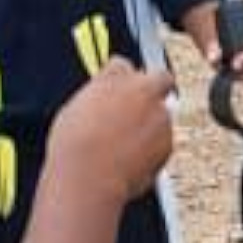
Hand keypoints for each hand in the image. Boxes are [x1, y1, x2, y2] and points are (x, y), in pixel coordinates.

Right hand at [44, 62, 178, 202]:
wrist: (88, 177)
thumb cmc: (74, 146)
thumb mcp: (75, 109)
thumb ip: (97, 97)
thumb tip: (102, 100)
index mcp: (115, 77)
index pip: (123, 65)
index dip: (120, 79)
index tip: (116, 91)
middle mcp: (143, 90)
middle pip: (159, 78)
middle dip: (154, 87)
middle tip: (140, 105)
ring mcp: (159, 116)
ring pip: (162, 113)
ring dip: (150, 124)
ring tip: (122, 146)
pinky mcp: (168, 142)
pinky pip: (162, 141)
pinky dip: (152, 148)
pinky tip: (129, 159)